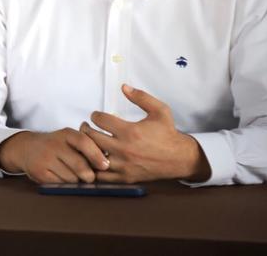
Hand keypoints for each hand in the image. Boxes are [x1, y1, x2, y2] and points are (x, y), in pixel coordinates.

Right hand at [0, 128, 108, 182]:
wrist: (27, 148)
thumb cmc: (58, 145)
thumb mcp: (70, 139)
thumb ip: (88, 146)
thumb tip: (107, 164)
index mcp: (66, 134)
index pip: (84, 142)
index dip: (97, 155)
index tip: (105, 166)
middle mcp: (54, 144)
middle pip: (80, 165)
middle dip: (89, 175)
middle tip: (89, 176)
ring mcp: (45, 158)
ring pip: (72, 178)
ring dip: (76, 181)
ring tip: (71, 174)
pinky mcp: (39, 172)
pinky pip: (60, 184)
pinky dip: (64, 184)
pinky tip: (60, 177)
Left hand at [81, 84, 210, 182]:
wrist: (180, 159)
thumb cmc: (168, 134)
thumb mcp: (160, 110)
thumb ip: (141, 97)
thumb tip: (123, 87)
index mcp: (130, 131)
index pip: (99, 120)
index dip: (95, 115)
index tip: (97, 116)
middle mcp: (124, 149)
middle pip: (91, 137)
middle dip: (86, 129)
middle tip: (86, 127)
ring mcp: (124, 165)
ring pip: (93, 157)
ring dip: (88, 148)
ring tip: (88, 143)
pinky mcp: (125, 178)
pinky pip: (101, 175)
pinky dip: (94, 167)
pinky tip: (95, 159)